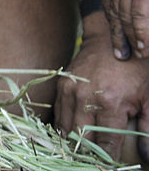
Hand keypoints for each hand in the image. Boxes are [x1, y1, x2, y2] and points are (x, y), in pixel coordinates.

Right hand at [55, 30, 148, 161]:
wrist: (111, 39)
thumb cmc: (136, 69)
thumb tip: (148, 157)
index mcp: (109, 104)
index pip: (105, 144)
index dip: (108, 160)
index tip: (110, 167)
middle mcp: (84, 99)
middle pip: (80, 140)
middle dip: (88, 154)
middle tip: (94, 161)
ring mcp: (70, 91)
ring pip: (65, 128)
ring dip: (73, 142)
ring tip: (83, 152)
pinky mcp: (62, 85)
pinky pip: (58, 114)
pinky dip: (64, 126)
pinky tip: (73, 134)